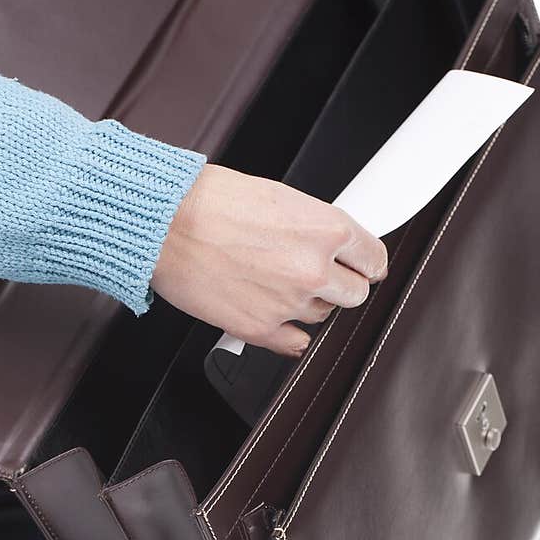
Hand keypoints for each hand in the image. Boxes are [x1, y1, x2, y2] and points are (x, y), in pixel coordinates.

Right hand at [151, 164, 386, 356]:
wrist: (165, 226)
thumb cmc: (209, 202)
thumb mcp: (278, 197)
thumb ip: (312, 226)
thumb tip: (327, 244)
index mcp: (326, 229)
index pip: (374, 259)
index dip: (365, 262)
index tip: (360, 266)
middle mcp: (314, 269)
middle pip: (355, 293)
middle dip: (339, 284)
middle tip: (313, 273)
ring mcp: (289, 303)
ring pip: (322, 316)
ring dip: (306, 303)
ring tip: (274, 281)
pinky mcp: (261, 329)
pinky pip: (296, 343)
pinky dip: (289, 332)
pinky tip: (274, 312)